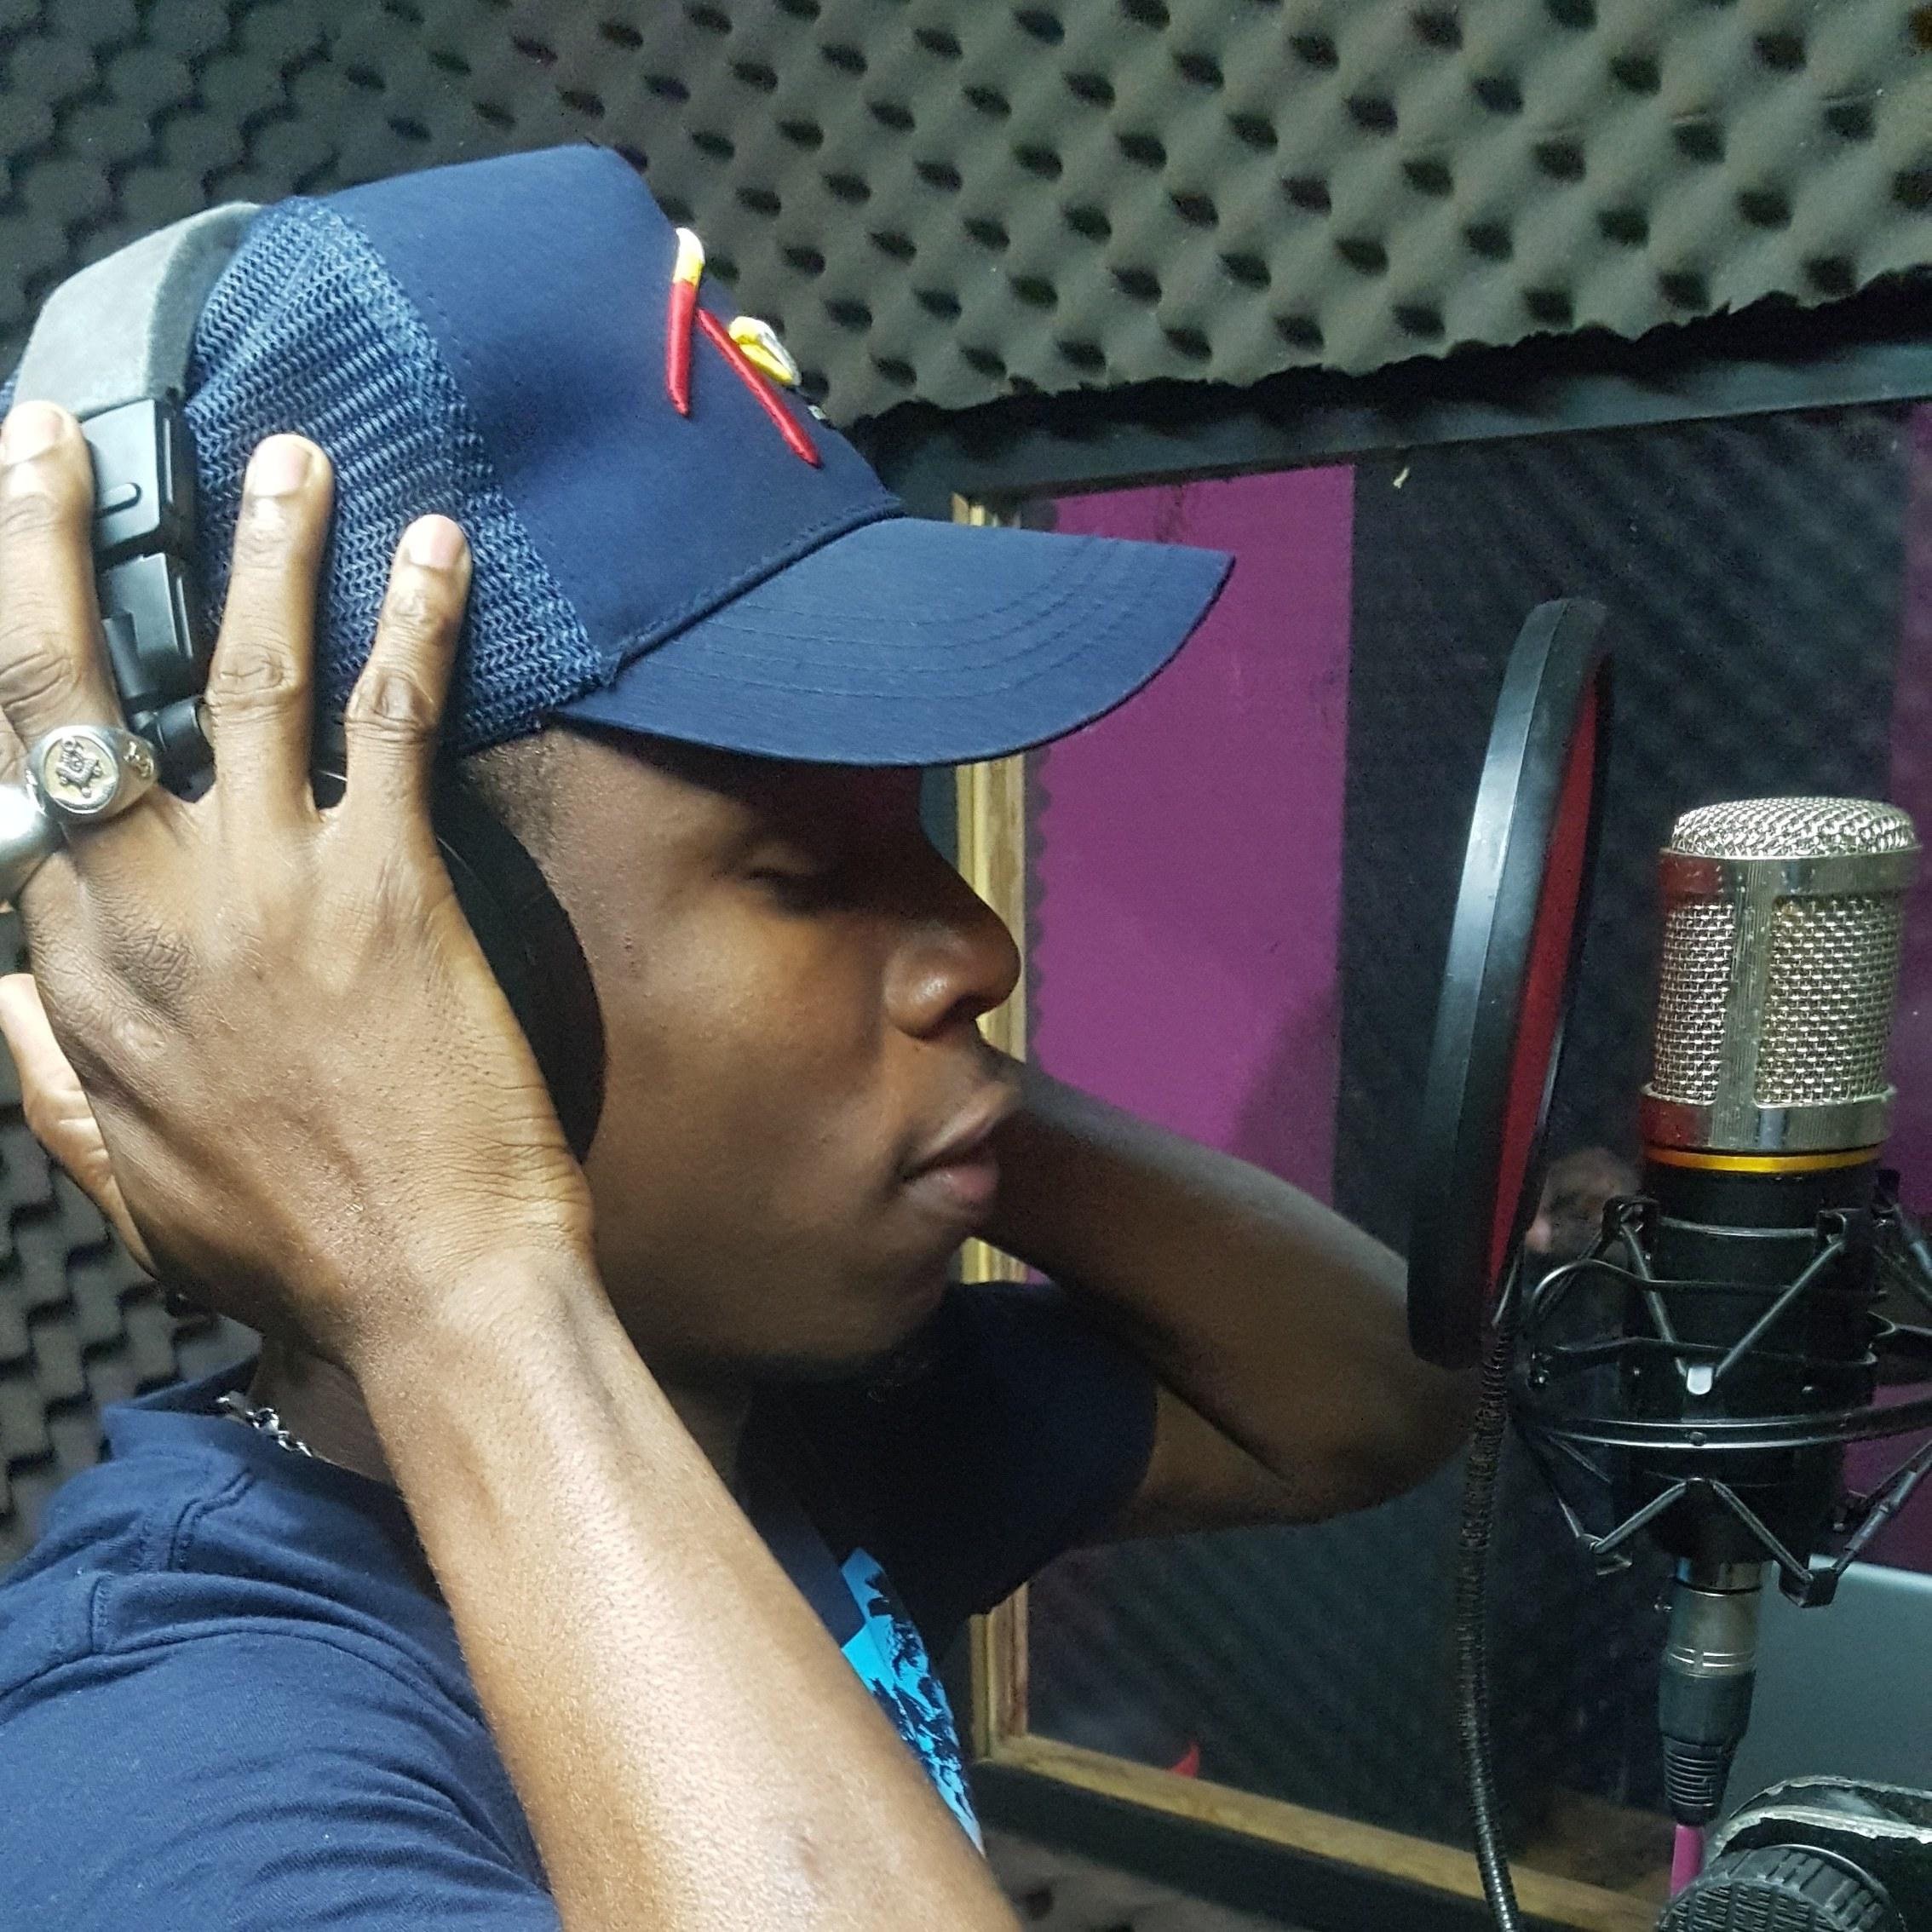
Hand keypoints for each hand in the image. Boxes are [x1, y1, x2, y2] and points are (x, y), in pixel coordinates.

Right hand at [0, 402, 593, 1369]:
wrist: (426, 1290)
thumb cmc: (283, 1247)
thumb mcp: (119, 1180)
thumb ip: (46, 1073)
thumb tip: (8, 982)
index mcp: (75, 974)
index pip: (15, 784)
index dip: (13, 676)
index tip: (19, 587)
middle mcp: (150, 905)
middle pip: (65, 691)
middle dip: (44, 547)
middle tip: (44, 440)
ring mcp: (271, 885)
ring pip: (245, 674)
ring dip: (264, 550)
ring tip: (288, 456)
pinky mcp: (392, 886)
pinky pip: (393, 722)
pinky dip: (412, 626)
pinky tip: (432, 549)